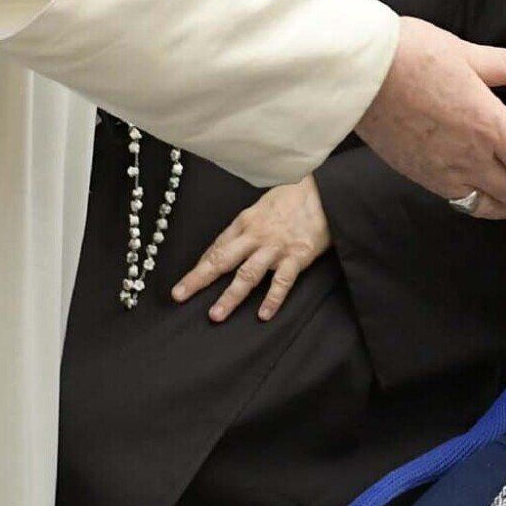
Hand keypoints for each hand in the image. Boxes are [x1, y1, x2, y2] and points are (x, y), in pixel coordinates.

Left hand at [171, 175, 331, 321]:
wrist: (324, 190)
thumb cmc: (292, 198)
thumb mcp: (261, 207)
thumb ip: (243, 229)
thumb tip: (223, 249)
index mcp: (245, 222)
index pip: (217, 248)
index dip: (199, 267)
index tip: (184, 284)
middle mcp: (256, 235)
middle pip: (222, 260)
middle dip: (199, 279)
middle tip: (180, 296)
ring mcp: (276, 247)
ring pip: (248, 274)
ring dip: (230, 296)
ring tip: (216, 315)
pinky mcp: (297, 256)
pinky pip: (282, 281)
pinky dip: (272, 299)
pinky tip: (263, 315)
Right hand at [355, 18, 505, 218]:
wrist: (357, 75)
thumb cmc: (408, 57)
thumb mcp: (467, 53)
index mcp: (489, 126)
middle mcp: (471, 157)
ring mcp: (443, 172)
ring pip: (490, 205)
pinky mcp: (420, 176)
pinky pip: (459, 200)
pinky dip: (480, 204)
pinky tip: (482, 195)